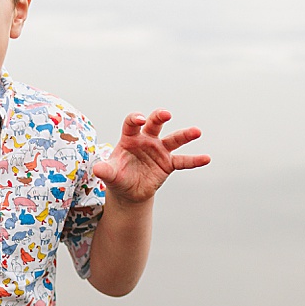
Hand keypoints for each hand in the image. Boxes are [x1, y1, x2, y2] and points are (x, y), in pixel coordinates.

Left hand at [92, 109, 208, 203]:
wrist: (128, 191)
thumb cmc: (118, 177)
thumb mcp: (110, 175)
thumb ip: (106, 170)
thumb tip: (98, 169)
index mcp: (129, 138)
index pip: (131, 124)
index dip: (134, 120)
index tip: (139, 120)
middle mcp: (146, 140)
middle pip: (154, 124)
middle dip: (159, 117)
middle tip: (166, 114)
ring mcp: (159, 150)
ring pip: (173, 139)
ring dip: (185, 135)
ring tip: (196, 131)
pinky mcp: (168, 163)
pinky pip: (183, 161)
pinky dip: (194, 160)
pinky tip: (206, 158)